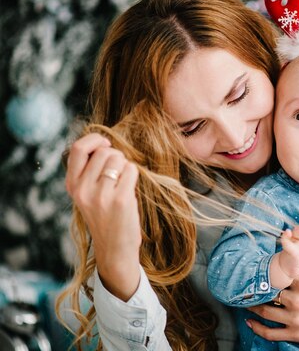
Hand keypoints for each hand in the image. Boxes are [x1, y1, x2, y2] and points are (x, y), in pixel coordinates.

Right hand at [66, 133, 140, 299]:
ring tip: (123, 184)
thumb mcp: (88, 194)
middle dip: (117, 156)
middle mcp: (83, 189)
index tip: (105, 144)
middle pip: (105, 152)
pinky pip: (132, 170)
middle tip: (118, 173)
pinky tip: (129, 190)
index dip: (94, 140)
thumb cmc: (105, 218)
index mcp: (72, 186)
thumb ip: (90, 171)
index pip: (77, 149)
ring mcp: (101, 195)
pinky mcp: (120, 200)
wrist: (114, 250)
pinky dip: (134, 176)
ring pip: (119, 159)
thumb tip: (103, 144)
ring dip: (126, 167)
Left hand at [247, 257, 298, 349]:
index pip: (284, 271)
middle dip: (264, 285)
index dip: (278, 267)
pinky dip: (257, 327)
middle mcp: (298, 300)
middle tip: (254, 281)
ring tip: (246, 299)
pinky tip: (250, 321)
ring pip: (265, 310)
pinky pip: (269, 333)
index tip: (272, 265)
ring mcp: (295, 320)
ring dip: (253, 304)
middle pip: (271, 289)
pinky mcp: (295, 336)